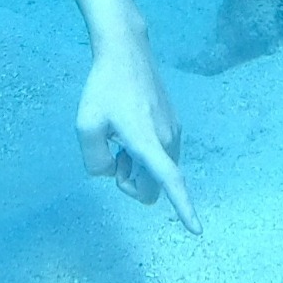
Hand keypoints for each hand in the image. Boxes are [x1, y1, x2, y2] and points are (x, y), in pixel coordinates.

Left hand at [77, 35, 199, 233]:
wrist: (126, 52)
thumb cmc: (103, 88)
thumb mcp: (85, 126)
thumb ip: (95, 161)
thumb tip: (113, 171)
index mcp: (147, 142)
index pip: (169, 181)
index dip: (183, 207)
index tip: (196, 230)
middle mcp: (168, 140)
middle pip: (154, 187)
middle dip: (131, 183)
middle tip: (113, 155)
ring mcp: (174, 133)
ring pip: (156, 172)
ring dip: (136, 167)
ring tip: (120, 137)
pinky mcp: (174, 125)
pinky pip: (159, 156)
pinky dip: (143, 154)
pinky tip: (130, 128)